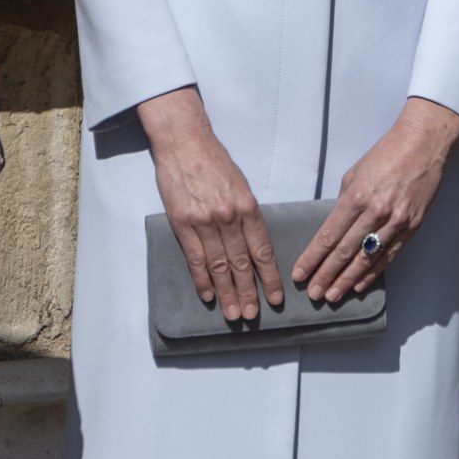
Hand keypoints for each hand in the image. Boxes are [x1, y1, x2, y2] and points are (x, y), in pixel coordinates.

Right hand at [138, 87, 282, 322]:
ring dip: (227, 293)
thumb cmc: (214, 160)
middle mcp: (229, 217)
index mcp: (247, 206)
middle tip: (253, 316)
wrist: (184, 142)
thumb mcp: (240, 183)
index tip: (275, 297)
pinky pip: (195, 259)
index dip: (269, 276)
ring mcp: (205, 222)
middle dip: (249, 292)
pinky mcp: (183, 224)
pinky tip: (208, 295)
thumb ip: (246, 212)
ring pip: (219, 266)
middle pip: (242, 263)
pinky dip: (202, 280)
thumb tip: (253, 242)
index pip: (262, 250)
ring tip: (234, 314)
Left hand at [292, 97, 458, 301]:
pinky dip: (372, 272)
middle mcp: (375, 212)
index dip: (313, 257)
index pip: (329, 235)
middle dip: (326, 275)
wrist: (422, 145)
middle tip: (313, 293)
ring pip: (366, 259)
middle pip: (345, 252)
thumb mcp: (355, 173)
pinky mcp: (411, 227)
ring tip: (332, 295)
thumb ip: (345, 201)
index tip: (300, 273)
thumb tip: (337, 225)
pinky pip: (388, 255)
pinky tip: (359, 285)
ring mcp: (395, 222)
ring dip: (347, 280)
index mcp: (357, 196)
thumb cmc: (385, 153)